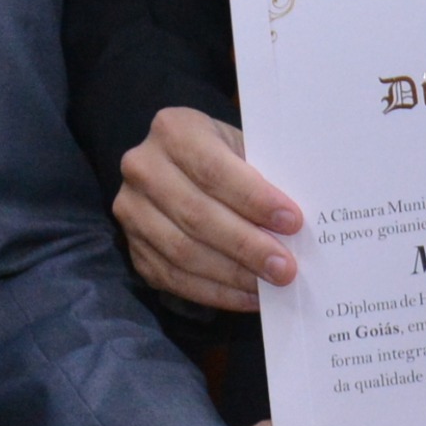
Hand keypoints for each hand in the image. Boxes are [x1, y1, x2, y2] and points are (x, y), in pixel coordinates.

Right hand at [114, 107, 302, 314]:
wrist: (178, 166)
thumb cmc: (223, 156)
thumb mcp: (240, 148)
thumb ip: (261, 177)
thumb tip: (294, 227)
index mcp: (173, 130)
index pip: (214, 170)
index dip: (254, 199)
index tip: (292, 222)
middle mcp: (142, 168)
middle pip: (197, 216)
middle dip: (247, 246)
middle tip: (285, 267)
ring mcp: (131, 211)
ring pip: (182, 252)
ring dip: (232, 275)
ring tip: (270, 285)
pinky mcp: (132, 248)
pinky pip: (173, 279)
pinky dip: (215, 292)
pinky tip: (247, 295)